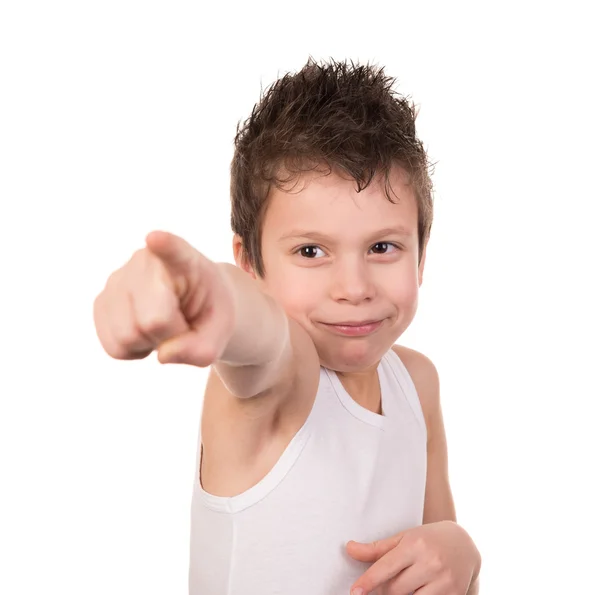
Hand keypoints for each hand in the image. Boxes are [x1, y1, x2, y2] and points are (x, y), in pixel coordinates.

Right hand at [93, 230, 234, 366]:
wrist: (192, 306)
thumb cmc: (208, 313)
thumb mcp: (221, 332)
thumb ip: (202, 349)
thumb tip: (163, 355)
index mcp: (185, 260)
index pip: (174, 250)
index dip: (165, 246)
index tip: (155, 239)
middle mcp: (144, 262)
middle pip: (152, 320)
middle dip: (171, 335)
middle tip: (182, 325)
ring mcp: (117, 279)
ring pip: (127, 337)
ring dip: (149, 343)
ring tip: (163, 325)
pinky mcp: (101, 302)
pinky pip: (113, 347)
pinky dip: (133, 350)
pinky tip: (145, 331)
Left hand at [346, 521, 480, 594]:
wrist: (464, 544)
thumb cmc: (428, 539)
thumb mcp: (403, 538)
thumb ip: (377, 548)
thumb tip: (349, 549)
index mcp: (415, 544)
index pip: (386, 566)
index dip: (369, 581)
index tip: (355, 592)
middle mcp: (430, 562)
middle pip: (396, 589)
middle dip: (385, 591)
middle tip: (385, 585)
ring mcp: (444, 581)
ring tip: (407, 585)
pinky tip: (418, 590)